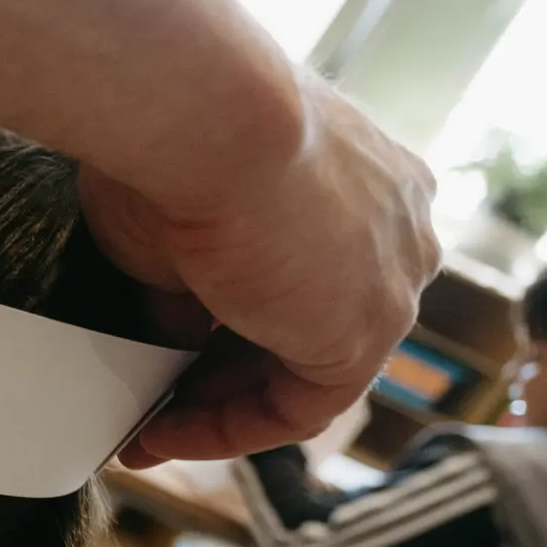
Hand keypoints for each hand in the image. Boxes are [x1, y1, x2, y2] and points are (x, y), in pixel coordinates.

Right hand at [84, 74, 437, 464]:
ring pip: (309, 367)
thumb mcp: (180, 216)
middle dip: (222, 372)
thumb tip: (171, 337)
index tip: (169, 340)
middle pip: (308, 323)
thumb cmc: (179, 134)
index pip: (304, 269)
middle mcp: (400, 226)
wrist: (206, 112)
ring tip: (146, 429)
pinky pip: (302, 407)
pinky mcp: (370, 330)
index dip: (230, 317)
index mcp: (366, 177)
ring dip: (221, 405)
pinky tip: (165, 433)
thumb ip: (190, 283)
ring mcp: (395, 277)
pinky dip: (230, 428)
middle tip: (150, 400)